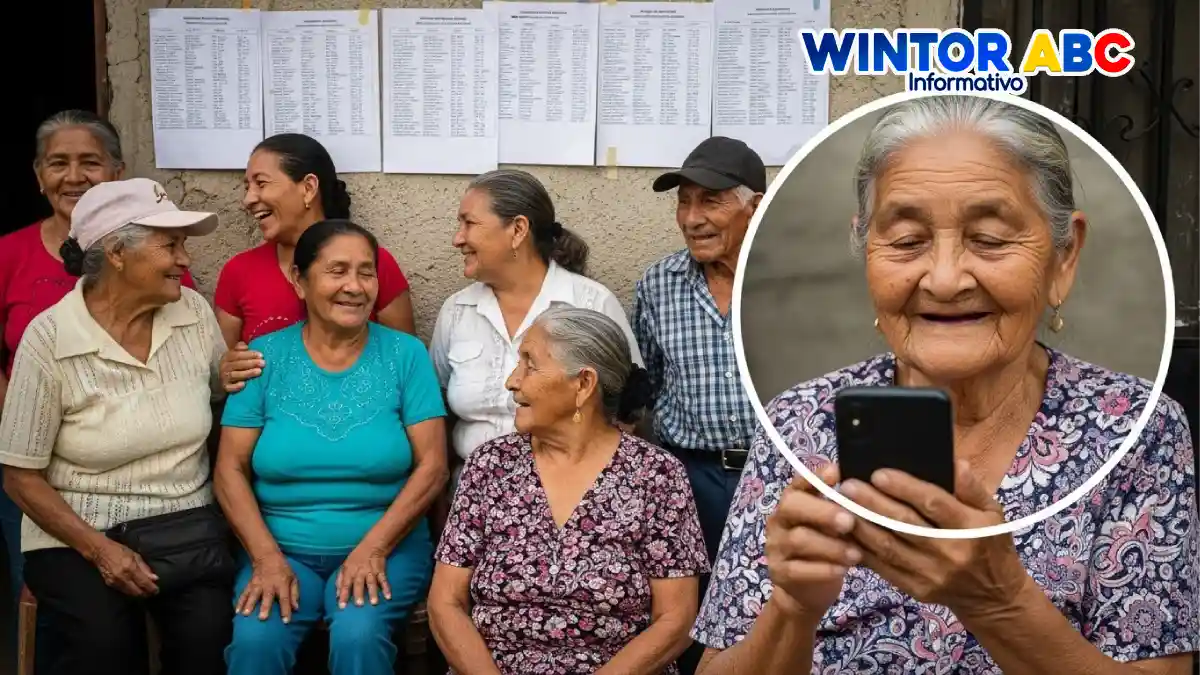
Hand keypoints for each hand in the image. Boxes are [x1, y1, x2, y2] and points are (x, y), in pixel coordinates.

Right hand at [90, 539, 158, 596]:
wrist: (100, 551)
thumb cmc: (119, 550)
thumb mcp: (135, 555)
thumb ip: (145, 568)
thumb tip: (154, 578)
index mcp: (130, 568)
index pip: (143, 583)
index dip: (151, 589)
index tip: (157, 591)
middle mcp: (123, 577)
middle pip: (137, 592)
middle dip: (146, 593)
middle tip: (152, 592)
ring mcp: (115, 582)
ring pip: (130, 593)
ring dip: (138, 593)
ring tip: (145, 592)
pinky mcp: (109, 584)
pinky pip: (123, 591)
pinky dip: (130, 591)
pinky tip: (134, 589)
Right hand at [220, 342, 263, 392]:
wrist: (221, 379)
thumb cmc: (232, 365)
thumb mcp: (234, 355)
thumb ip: (240, 348)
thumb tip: (246, 346)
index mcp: (227, 357)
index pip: (237, 354)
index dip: (249, 354)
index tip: (261, 355)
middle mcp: (224, 367)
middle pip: (238, 364)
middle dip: (251, 363)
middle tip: (263, 363)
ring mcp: (224, 377)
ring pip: (235, 375)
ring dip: (247, 373)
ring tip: (259, 371)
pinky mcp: (225, 387)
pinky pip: (230, 387)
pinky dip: (236, 386)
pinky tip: (243, 384)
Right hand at [237, 553, 298, 622]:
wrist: (267, 557)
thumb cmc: (283, 569)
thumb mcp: (293, 578)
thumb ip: (295, 593)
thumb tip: (296, 608)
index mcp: (282, 584)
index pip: (285, 598)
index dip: (286, 609)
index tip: (285, 621)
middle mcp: (270, 585)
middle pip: (267, 597)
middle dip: (265, 607)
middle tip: (262, 618)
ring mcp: (258, 584)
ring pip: (253, 595)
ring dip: (249, 604)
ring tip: (245, 614)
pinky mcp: (250, 584)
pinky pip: (244, 593)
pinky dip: (240, 602)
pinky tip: (237, 611)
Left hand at [336, 543, 391, 608]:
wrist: (372, 546)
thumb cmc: (356, 558)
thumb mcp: (345, 566)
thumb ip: (340, 580)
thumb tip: (337, 595)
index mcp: (349, 571)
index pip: (345, 584)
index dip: (343, 595)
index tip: (342, 607)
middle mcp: (360, 572)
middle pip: (359, 584)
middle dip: (359, 594)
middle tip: (359, 604)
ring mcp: (371, 572)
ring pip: (372, 583)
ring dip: (373, 592)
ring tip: (374, 603)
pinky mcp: (381, 571)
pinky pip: (383, 580)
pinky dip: (386, 588)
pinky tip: (388, 596)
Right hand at [765, 463, 857, 621]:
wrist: (807, 591)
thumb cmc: (825, 549)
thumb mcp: (831, 527)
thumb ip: (839, 509)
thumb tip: (861, 494)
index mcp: (793, 502)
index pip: (799, 482)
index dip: (815, 476)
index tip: (836, 472)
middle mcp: (779, 520)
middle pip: (792, 506)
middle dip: (822, 511)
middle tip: (849, 522)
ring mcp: (776, 546)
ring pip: (799, 539)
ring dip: (831, 546)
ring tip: (856, 554)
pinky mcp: (779, 572)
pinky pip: (798, 569)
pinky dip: (823, 569)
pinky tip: (842, 570)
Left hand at [840, 460, 1030, 618]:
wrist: (992, 595)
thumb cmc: (989, 543)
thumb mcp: (993, 512)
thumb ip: (972, 487)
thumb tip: (954, 462)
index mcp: (971, 528)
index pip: (933, 503)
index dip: (904, 488)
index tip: (878, 473)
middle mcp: (950, 552)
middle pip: (904, 524)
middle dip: (872, 503)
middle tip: (848, 485)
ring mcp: (932, 574)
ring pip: (888, 547)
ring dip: (860, 525)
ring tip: (840, 505)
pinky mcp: (916, 589)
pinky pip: (883, 567)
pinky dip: (862, 549)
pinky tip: (846, 533)